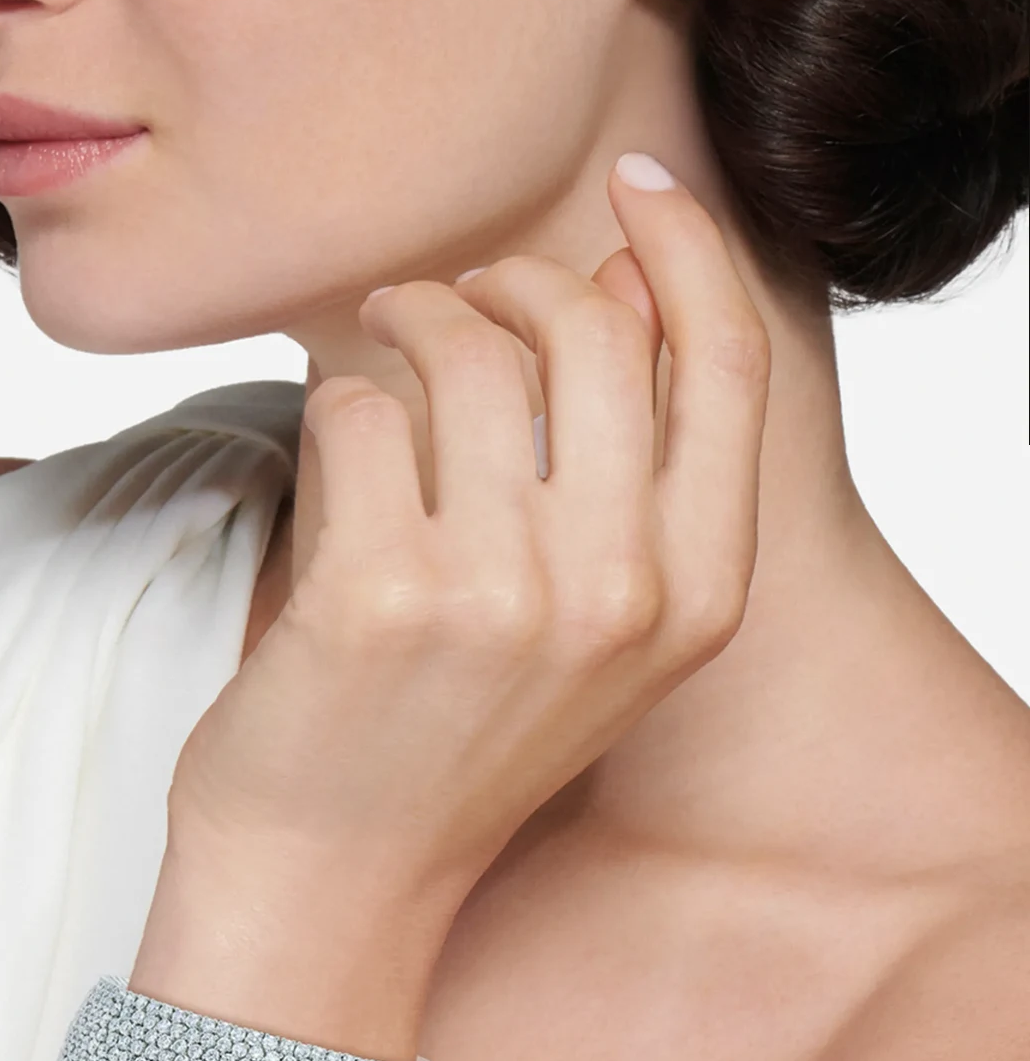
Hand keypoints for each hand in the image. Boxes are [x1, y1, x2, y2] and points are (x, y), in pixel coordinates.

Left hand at [168, 157, 769, 938]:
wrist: (342, 871)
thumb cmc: (460, 735)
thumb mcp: (595, 628)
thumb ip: (635, 475)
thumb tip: (622, 282)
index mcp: (699, 598)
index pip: (727, 366)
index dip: (686, 249)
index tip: (634, 189)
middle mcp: (619, 597)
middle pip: (595, 332)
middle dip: (511, 281)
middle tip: (451, 300)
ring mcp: (500, 598)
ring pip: (468, 353)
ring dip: (411, 321)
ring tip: (380, 346)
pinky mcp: (378, 595)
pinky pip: (357, 408)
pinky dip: (335, 406)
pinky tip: (333, 450)